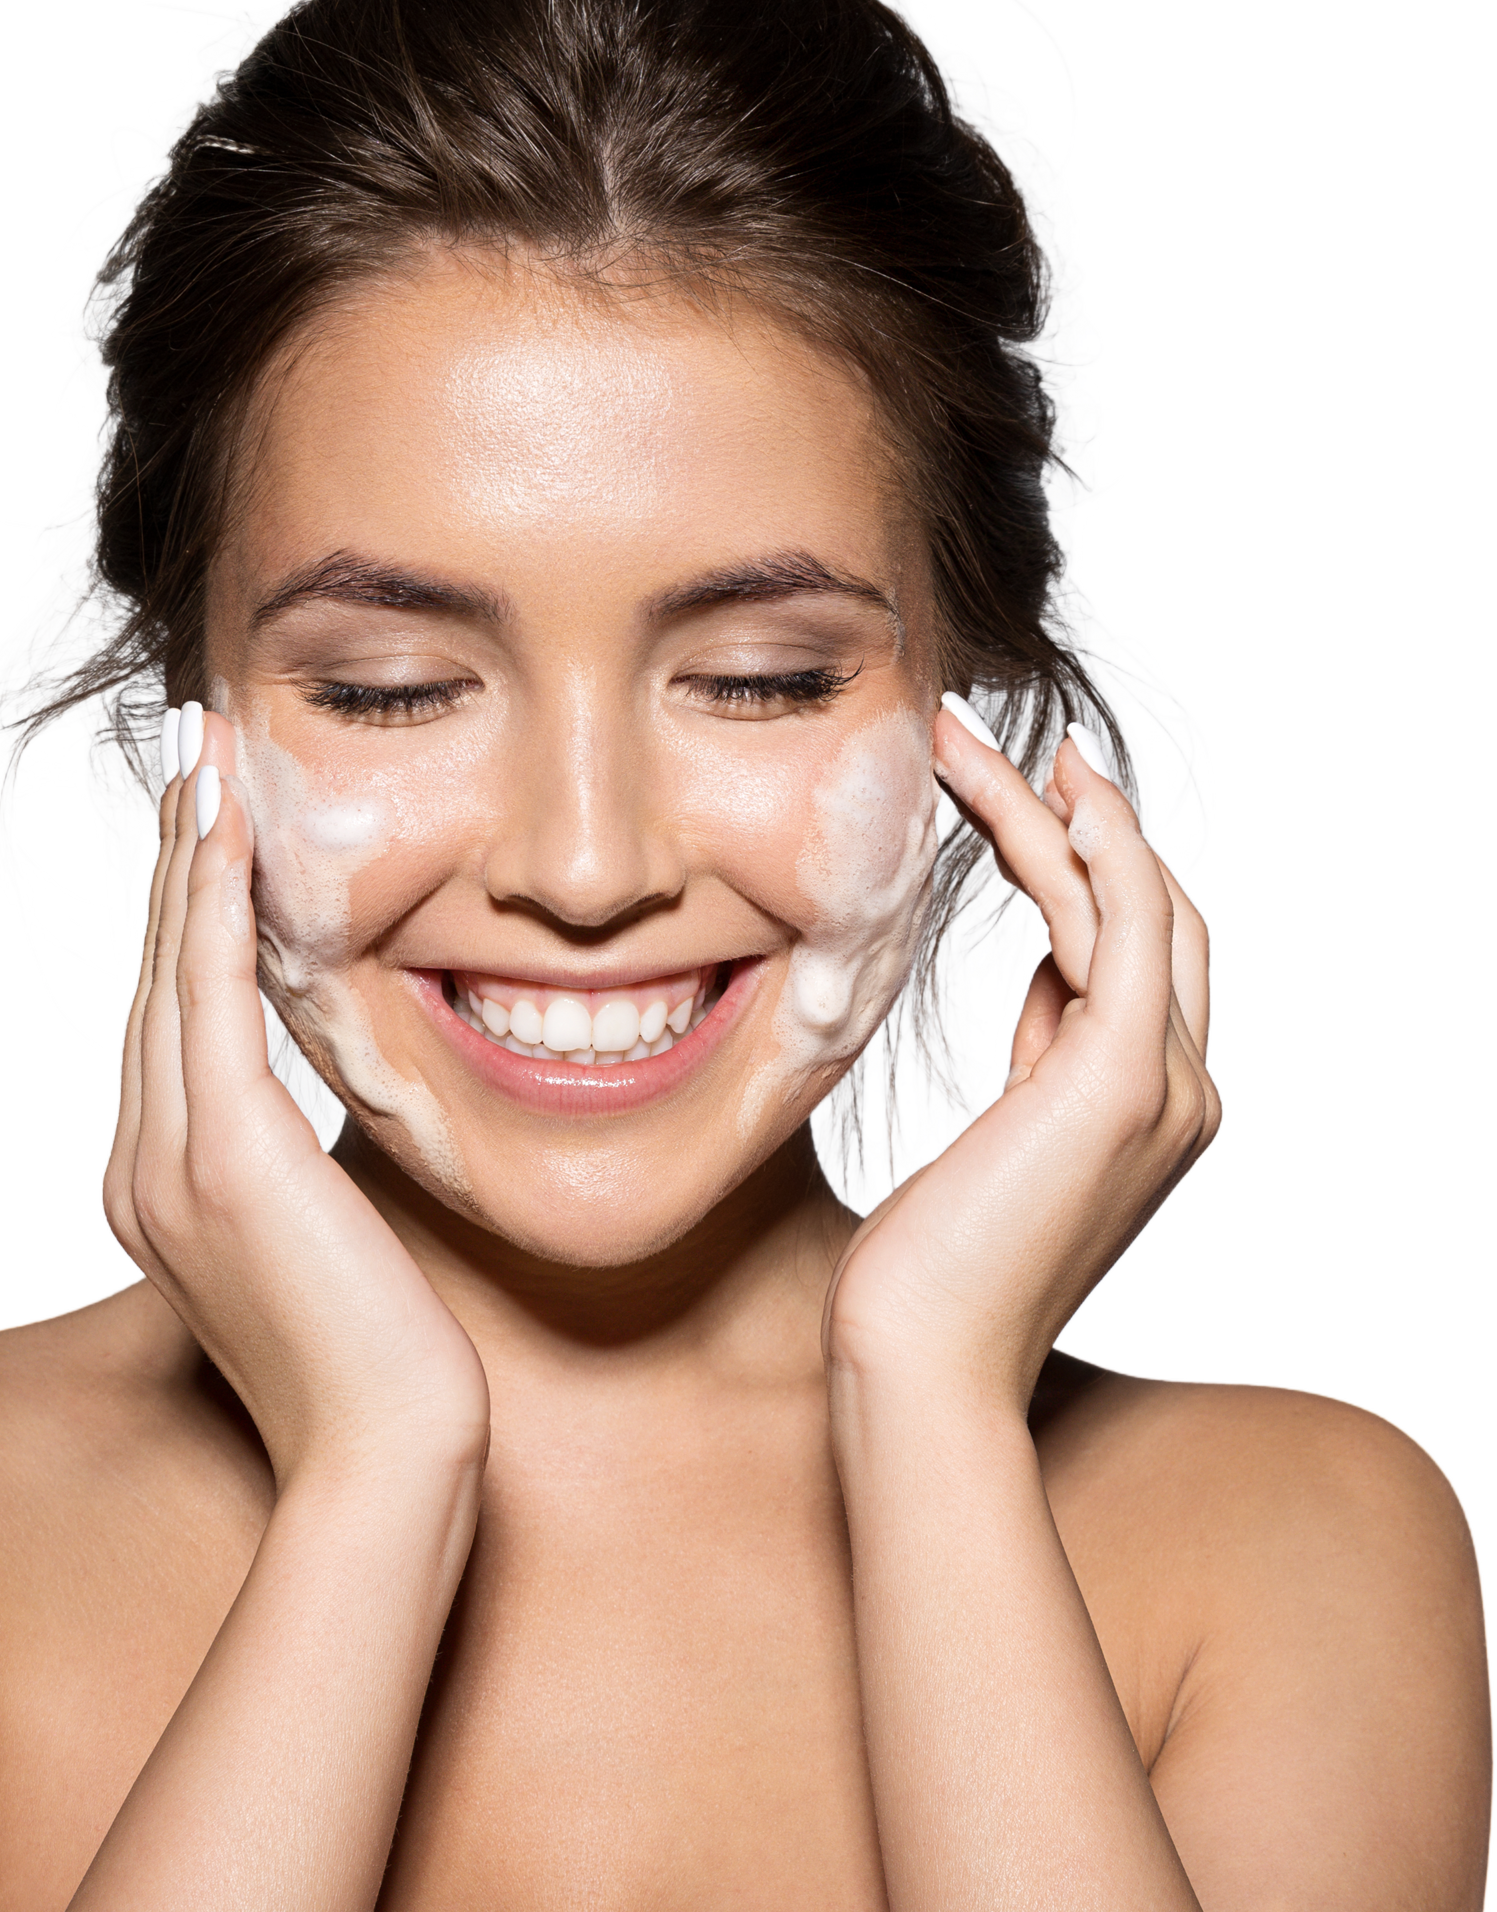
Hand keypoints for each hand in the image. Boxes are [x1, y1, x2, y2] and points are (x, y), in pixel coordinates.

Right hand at [100, 709, 490, 1486]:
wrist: (382, 1460)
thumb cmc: (371, 1366)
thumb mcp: (312, 1249)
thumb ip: (291, 1176)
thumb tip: (318, 1126)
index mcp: (158, 1191)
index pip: (173, 1023)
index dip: (188, 915)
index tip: (210, 824)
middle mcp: (143, 1168)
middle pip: (159, 979)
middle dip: (178, 856)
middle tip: (192, 748)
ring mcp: (171, 1163)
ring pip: (177, 970)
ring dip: (192, 851)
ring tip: (203, 750)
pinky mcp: (227, 1156)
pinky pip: (214, 997)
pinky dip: (218, 902)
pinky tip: (226, 825)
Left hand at [822, 707, 1221, 1409]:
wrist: (921, 1366)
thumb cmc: (931, 1272)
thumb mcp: (998, 1146)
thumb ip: (1043, 1066)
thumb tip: (1048, 994)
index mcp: (1149, 1106)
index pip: (1134, 953)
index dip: (1090, 864)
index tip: (1027, 797)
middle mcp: (1182, 1091)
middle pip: (1150, 912)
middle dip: (1080, 817)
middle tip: (998, 738)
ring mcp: (1168, 1088)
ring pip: (1128, 903)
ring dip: (1051, 809)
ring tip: (965, 740)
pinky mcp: (1125, 1081)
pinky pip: (1130, 928)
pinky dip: (1098, 848)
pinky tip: (1050, 788)